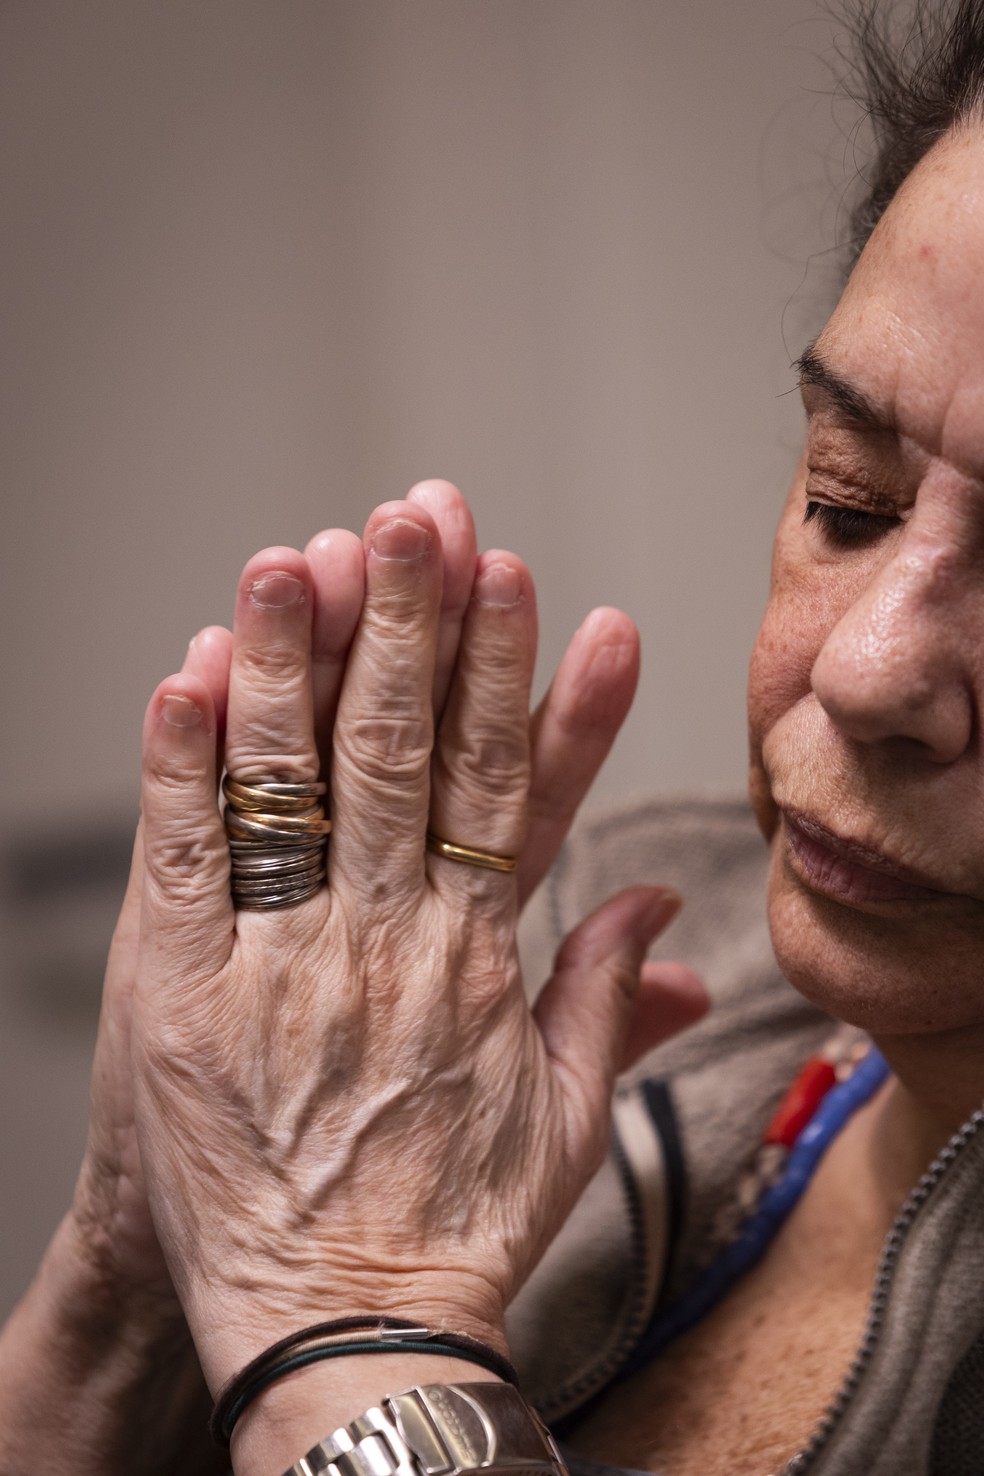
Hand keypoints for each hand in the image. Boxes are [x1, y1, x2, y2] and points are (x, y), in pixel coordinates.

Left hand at [131, 482, 702, 1403]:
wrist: (341, 1336)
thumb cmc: (451, 1228)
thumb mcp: (565, 1118)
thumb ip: (610, 999)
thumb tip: (656, 905)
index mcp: (475, 960)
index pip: (494, 781)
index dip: (503, 673)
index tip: (513, 580)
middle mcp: (380, 944)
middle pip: (393, 753)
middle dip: (403, 621)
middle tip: (410, 513)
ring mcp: (278, 966)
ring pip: (288, 784)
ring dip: (292, 659)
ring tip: (295, 553)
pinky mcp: (184, 1001)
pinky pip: (186, 861)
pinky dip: (186, 764)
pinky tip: (192, 673)